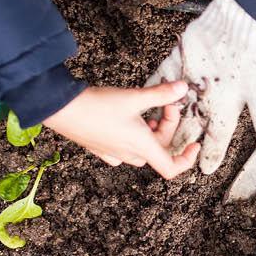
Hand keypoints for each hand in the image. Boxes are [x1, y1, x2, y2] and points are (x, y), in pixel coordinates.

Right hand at [44, 82, 200, 177]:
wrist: (60, 108)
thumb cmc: (97, 105)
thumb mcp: (135, 97)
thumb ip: (161, 94)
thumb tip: (183, 87)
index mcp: (141, 147)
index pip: (172, 168)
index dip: (187, 159)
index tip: (195, 143)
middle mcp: (128, 154)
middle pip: (159, 149)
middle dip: (168, 125)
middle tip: (166, 102)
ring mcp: (113, 153)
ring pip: (143, 149)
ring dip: (152, 131)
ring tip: (149, 111)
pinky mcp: (100, 148)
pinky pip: (124, 149)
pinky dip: (134, 136)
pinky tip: (129, 119)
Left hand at [147, 0, 255, 173]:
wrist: (240, 22)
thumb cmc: (253, 56)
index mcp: (226, 106)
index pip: (218, 136)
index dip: (212, 153)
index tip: (206, 169)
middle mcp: (208, 97)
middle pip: (190, 125)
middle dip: (179, 141)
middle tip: (166, 153)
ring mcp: (191, 80)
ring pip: (172, 105)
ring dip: (162, 117)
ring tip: (150, 128)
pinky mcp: (179, 62)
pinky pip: (160, 78)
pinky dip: (152, 87)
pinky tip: (141, 94)